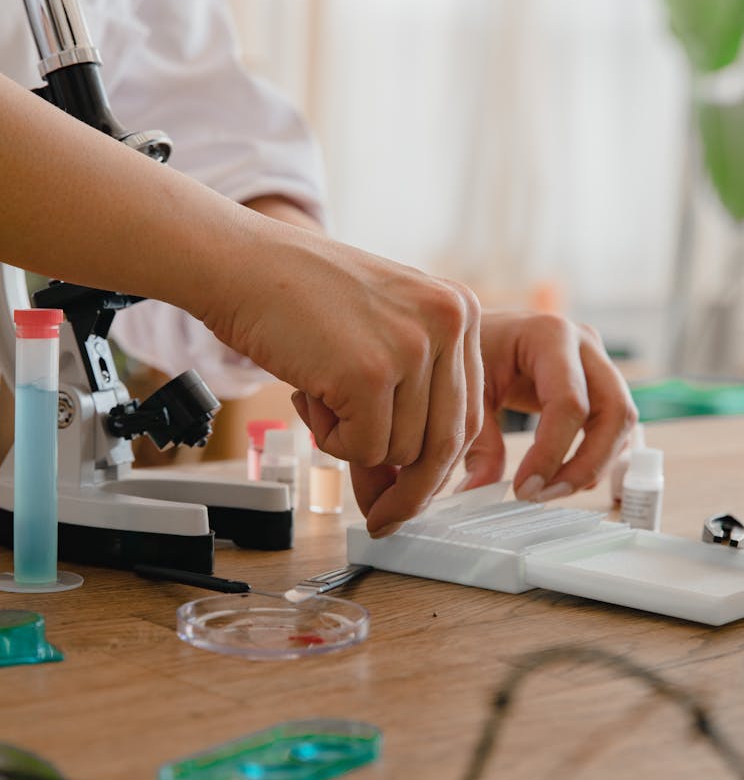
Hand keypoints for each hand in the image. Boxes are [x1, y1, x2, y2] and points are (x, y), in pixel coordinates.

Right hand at [202, 220, 482, 535]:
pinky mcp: (370, 372)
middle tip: (380, 516)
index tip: (411, 495)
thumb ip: (399, 407)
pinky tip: (310, 395)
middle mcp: (450, 322)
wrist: (240, 263)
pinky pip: (365, 448)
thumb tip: (399, 494)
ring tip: (320, 395)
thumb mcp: (371, 341)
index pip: (466, 410)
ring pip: (403, 450)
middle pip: (447, 440)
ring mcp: (412, 346)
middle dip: (411, 488)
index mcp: (459, 309)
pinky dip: (332, 440)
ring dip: (355, 443)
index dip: (437, 464)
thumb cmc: (296, 298)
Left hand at [458, 311, 636, 499]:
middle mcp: (586, 345)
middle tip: (543, 496)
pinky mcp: (601, 386)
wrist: (484, 329)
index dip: (552, 453)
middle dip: (586, 465)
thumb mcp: (470, 390)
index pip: (569, 402)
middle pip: (614, 413)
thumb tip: (477, 492)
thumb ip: (477, 441)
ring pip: (622, 424)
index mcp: (550, 334)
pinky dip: (597, 458)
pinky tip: (562, 478)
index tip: (523, 489)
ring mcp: (600, 364)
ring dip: (593, 466)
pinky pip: (616, 429)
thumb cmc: (475, 350)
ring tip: (547, 492)